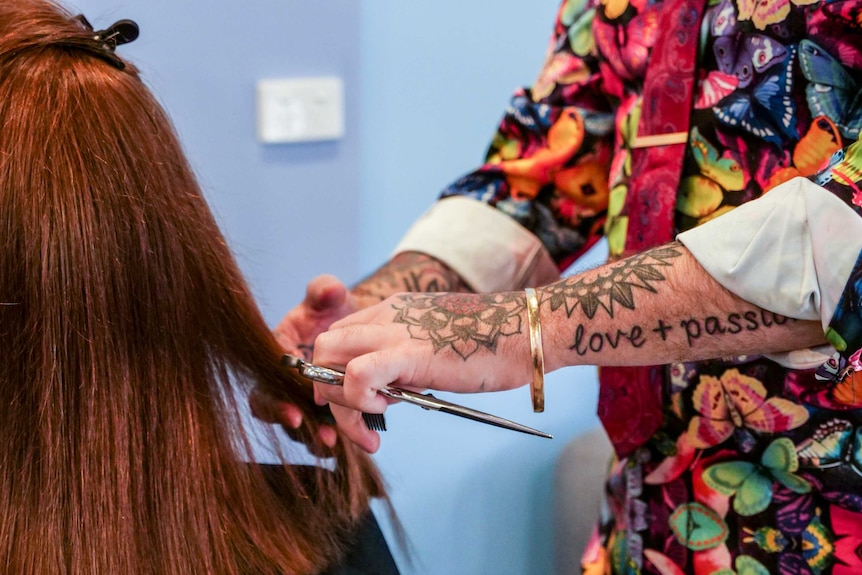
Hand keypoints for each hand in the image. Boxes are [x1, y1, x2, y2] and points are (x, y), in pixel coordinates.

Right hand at [252, 274, 361, 447]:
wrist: (356, 327)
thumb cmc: (333, 312)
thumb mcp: (328, 298)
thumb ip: (324, 291)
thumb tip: (330, 288)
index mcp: (277, 353)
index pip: (267, 381)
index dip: (276, 399)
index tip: (296, 410)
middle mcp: (284, 380)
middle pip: (277, 410)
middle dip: (295, 425)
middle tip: (317, 432)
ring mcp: (303, 398)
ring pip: (300, 426)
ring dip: (316, 438)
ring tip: (334, 443)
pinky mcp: (323, 411)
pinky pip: (323, 431)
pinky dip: (338, 440)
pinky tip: (358, 444)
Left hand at [313, 291, 532, 451]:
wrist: (524, 331)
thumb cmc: (490, 344)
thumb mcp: (434, 348)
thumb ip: (406, 363)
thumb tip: (390, 390)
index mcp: (391, 311)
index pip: (339, 338)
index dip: (337, 373)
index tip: (359, 401)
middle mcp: (385, 316)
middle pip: (323, 349)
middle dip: (328, 389)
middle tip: (357, 416)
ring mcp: (394, 333)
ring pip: (328, 360)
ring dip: (340, 398)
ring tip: (375, 416)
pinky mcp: (408, 354)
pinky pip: (357, 375)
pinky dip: (358, 399)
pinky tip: (384, 408)